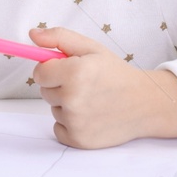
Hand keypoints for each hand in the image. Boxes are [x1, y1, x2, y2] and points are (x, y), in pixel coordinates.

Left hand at [30, 27, 176, 147]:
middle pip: (44, 92)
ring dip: (66, 105)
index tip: (66, 69)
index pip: (39, 73)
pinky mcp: (79, 140)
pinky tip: (89, 116)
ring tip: (91, 100)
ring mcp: (76, 123)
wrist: (145, 104)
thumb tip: (32, 35)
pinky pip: (58, 129)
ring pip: (54, 110)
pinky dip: (69, 124)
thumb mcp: (91, 48)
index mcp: (74, 73)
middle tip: (85, 84)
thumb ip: (59, 38)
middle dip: (59, 86)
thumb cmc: (116, 73)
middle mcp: (73, 99)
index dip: (51, 69)